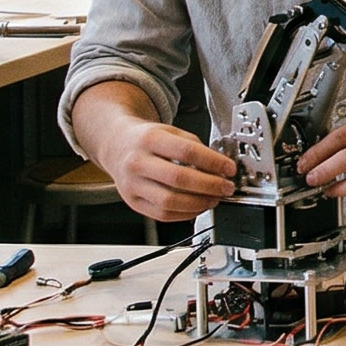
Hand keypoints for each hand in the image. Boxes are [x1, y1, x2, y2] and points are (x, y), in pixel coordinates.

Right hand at [103, 119, 238, 223]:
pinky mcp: (133, 202)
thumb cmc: (146, 140)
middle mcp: (138, 163)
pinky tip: (197, 207)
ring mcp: (132, 185)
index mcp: (149, 140)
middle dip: (210, 186)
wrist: (117, 146)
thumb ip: (195, 146)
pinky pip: (162, 214)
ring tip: (214, 199)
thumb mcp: (170, 131)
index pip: (187, 152)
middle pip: (179, 179)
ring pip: (170, 201)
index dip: (213, 162)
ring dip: (199, 203)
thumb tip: (219, 166)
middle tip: (226, 187)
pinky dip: (185, 214)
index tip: (229, 168)